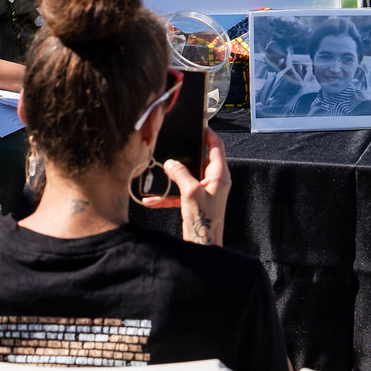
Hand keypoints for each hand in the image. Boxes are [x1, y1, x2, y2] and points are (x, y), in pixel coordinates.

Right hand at [141, 126, 230, 246]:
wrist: (203, 245)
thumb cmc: (204, 220)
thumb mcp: (191, 193)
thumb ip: (180, 174)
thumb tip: (170, 163)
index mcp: (219, 175)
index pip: (217, 147)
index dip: (209, 134)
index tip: (199, 125)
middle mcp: (214, 181)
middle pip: (201, 160)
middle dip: (185, 154)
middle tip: (173, 144)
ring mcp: (205, 191)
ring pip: (187, 176)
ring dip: (172, 176)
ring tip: (159, 171)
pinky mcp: (195, 202)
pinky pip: (179, 193)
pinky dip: (167, 195)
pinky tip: (150, 199)